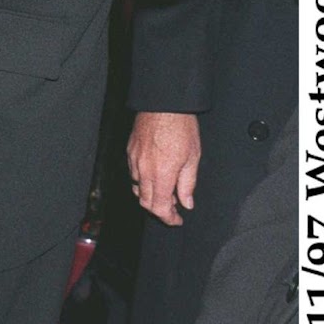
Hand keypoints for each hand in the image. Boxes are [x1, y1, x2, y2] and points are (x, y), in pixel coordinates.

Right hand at [126, 111, 199, 225]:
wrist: (164, 103)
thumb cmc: (180, 126)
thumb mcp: (193, 157)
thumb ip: (188, 184)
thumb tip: (187, 202)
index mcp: (161, 174)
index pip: (160, 207)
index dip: (169, 218)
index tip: (177, 220)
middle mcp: (144, 170)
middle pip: (145, 202)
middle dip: (159, 210)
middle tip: (174, 208)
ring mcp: (134, 160)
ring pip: (137, 189)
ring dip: (150, 195)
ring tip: (166, 190)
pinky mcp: (130, 151)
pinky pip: (133, 174)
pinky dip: (142, 181)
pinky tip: (155, 175)